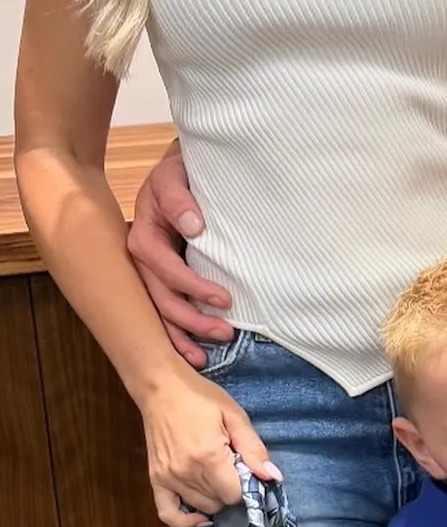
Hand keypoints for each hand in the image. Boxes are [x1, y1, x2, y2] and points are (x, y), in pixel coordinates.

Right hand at [128, 140, 232, 367]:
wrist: (179, 170)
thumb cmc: (179, 171)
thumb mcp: (174, 174)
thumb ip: (180, 198)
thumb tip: (194, 226)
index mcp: (143, 235)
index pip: (164, 268)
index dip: (193, 286)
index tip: (224, 299)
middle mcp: (141, 258)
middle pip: (160, 298)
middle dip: (190, 321)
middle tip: (225, 333)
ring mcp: (150, 271)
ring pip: (159, 310)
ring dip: (182, 334)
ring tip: (205, 356)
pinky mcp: (162, 276)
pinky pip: (165, 307)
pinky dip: (177, 331)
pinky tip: (194, 350)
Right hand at [140, 368, 277, 526]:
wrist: (162, 389)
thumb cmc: (200, 398)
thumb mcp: (235, 416)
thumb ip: (254, 449)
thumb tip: (273, 476)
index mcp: (209, 457)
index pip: (235, 494)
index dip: (246, 484)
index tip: (246, 468)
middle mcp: (186, 473)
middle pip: (219, 502)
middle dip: (231, 489)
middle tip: (231, 467)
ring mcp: (168, 479)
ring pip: (200, 507)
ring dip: (213, 497)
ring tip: (215, 473)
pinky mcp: (155, 480)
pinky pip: (168, 514)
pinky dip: (184, 520)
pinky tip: (199, 515)